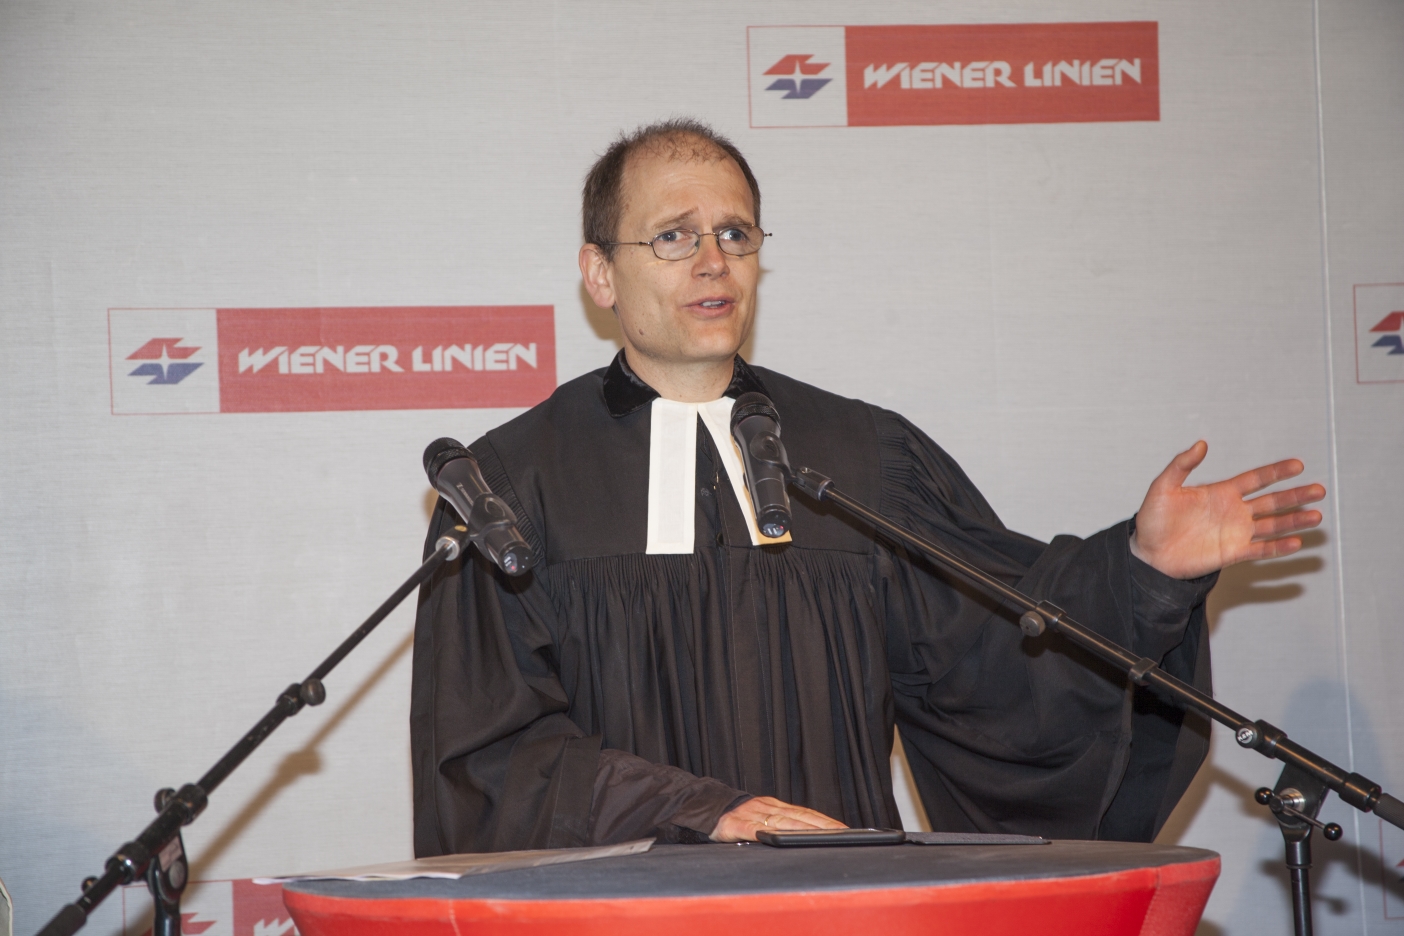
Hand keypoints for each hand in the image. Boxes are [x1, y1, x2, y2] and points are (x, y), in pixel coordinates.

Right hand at [709, 795, 846, 841]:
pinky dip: (763, 833)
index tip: (843, 829)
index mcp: (775, 807)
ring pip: (780, 823)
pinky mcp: (734, 825)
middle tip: (841, 834)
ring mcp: (751, 815)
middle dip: (821, 826)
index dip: (825, 821)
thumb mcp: (762, 818)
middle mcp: (766, 808)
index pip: (805, 814)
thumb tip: (806, 836)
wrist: (706, 807)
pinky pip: (750, 830)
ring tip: (819, 838)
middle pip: (798, 817)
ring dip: (802, 830)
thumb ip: (780, 825)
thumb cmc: (737, 817)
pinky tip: (774, 838)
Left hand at [1130, 441, 1324, 579]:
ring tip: (1317, 516)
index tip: (1299, 465)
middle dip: (1296, 496)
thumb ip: (1181, 465)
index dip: (1276, 472)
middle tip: (1319, 490)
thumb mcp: (1163, 487)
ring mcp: (1235, 532)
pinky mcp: (1232, 553)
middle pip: (1272, 501)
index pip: (1255, 479)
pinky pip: (1260, 549)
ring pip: (1272, 525)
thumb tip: (1201, 444)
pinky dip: (1278, 547)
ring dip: (1294, 521)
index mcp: (1221, 492)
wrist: (1148, 552)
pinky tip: (1296, 542)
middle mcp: (1234, 511)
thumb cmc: (1154, 519)